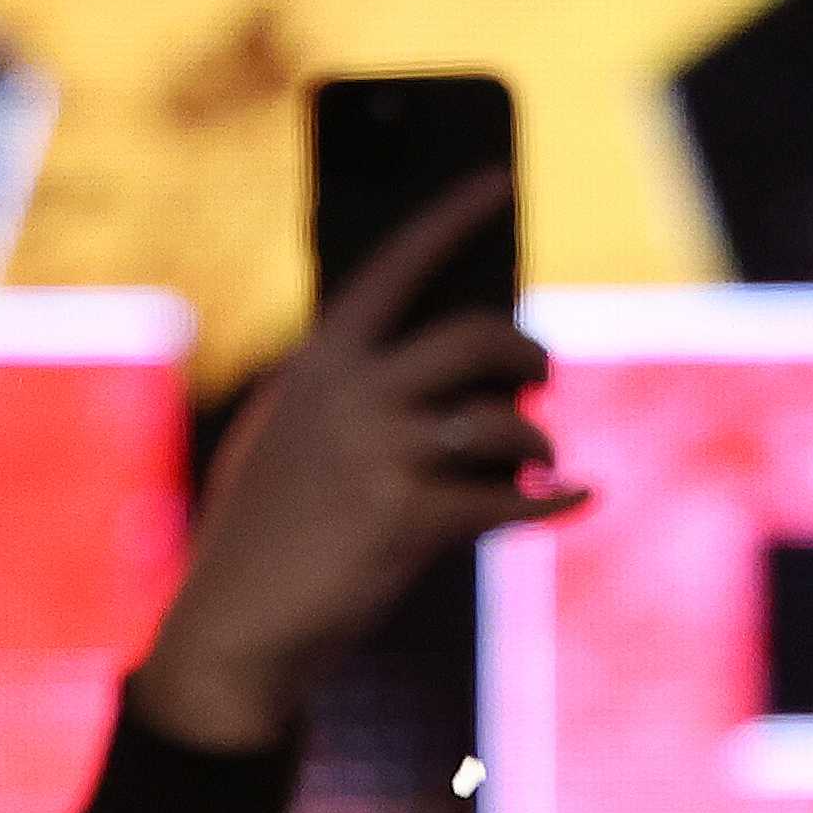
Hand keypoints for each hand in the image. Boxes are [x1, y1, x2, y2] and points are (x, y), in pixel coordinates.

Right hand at [128, 171, 583, 752]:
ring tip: (542, 459)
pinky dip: (554, 502)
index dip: (454, 217)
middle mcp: (351, 394)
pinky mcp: (407, 521)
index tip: (501, 182)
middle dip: (526, 350)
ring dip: (538, 441)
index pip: (395, 266)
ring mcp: (380, 455)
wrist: (234, 631)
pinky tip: (578, 499)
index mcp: (318, 363)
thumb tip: (449, 371)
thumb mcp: (285, 439)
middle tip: (542, 373)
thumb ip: (343, 392)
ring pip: (502, 420)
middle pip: (475, 336)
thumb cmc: (263, 536)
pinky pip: (510, 500)